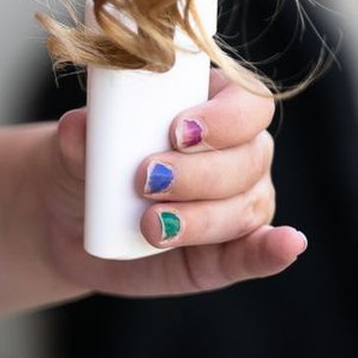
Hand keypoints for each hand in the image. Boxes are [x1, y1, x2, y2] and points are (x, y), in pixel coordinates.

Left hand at [41, 67, 309, 296]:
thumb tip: (78, 127)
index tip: (177, 131)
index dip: (222, 118)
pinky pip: (259, 252)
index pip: (245, 103)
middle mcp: (238, 154)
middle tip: (146, 181)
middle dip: (199, 173)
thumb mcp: (75, 149)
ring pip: (245, 207)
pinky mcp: (228, 254)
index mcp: (212, 110)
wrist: (72, 225)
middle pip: (248, 158)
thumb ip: (79, 136)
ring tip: (150, 225)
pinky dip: (272, 251)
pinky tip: (285, 244)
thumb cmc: (84, 170)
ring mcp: (238, 204)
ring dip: (201, 218)